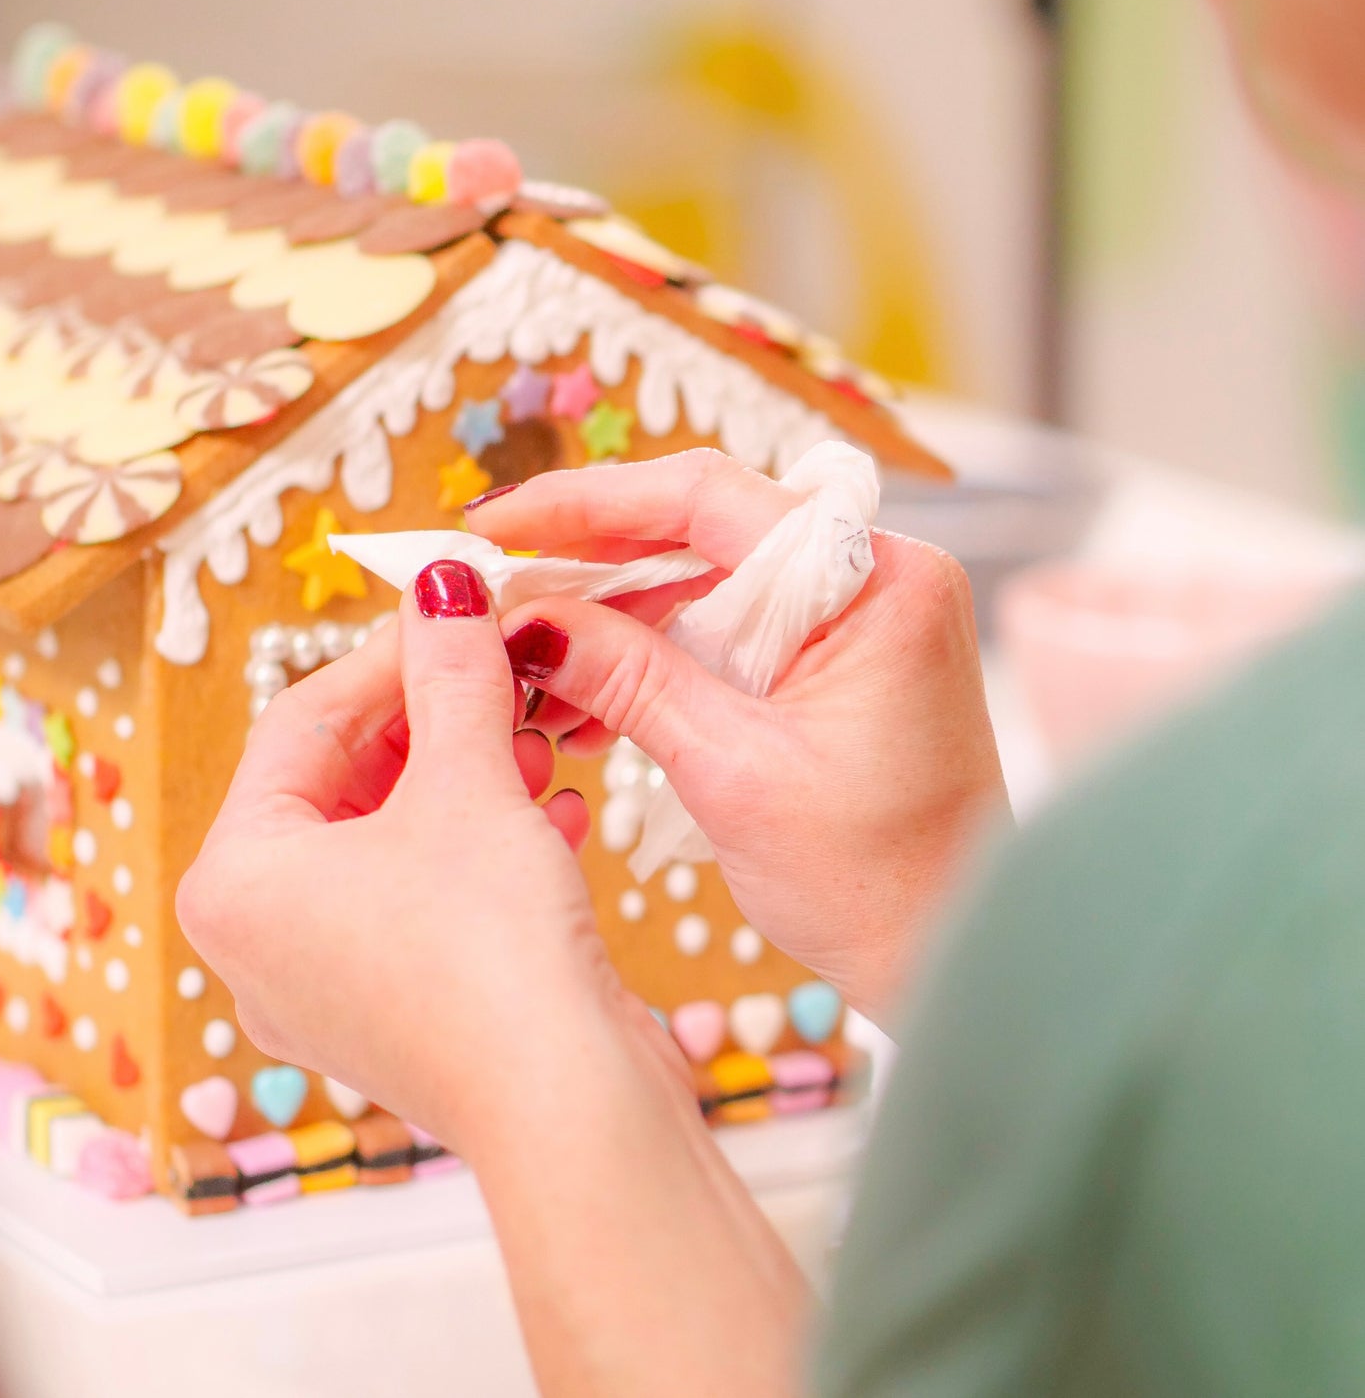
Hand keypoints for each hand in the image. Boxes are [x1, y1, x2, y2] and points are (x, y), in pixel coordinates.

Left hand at [176, 560, 668, 1150]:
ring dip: (469, 778)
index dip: (389, 654)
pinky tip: (556, 814)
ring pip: (392, 838)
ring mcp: (327, 984)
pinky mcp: (397, 1009)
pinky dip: (481, 845)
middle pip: (347, 780)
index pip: (303, 723)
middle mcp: (262, 939)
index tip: (455, 610)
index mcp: (237, 879)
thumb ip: (450, 676)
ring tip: (538, 742)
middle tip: (503, 670)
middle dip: (436, 721)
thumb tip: (442, 588)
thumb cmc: (490, 952)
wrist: (567, 1106)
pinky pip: (423, 896)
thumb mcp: (469, 784)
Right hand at [471, 448, 1010, 1021]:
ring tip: (538, 673)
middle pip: (705, 530)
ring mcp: (863, 616)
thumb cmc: (875, 883)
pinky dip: (664, 658)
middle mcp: (879, 576)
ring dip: (621, 622)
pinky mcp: (844, 658)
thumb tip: (528, 620)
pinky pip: (735, 629)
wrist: (953, 956)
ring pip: (710, 581)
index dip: (586, 502)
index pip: (708, 496)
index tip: (499, 523)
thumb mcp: (732, 772)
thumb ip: (629, 678)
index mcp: (876, 582)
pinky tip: (595, 703)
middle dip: (594, 565)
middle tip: (504, 595)